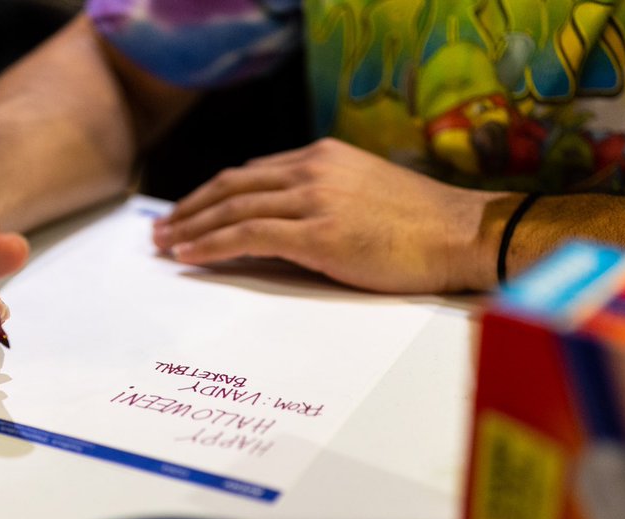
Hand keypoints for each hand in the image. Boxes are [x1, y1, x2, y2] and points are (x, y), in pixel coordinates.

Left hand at [152, 138, 508, 292]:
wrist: (463, 235)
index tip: (189, 211)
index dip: (213, 193)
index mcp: (323, 156)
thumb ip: (324, 200)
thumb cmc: (423, 227)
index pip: (252, 173)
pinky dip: (211, 245)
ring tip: (165, 245)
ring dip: (192, 227)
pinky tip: (189, 256)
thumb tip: (288, 226)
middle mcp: (313, 169)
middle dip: (191, 208)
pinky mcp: (317, 233)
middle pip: (232, 185)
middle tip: (161, 229)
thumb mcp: (366, 196)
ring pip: (233, 209)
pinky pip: (247, 236)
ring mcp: (314, 199)